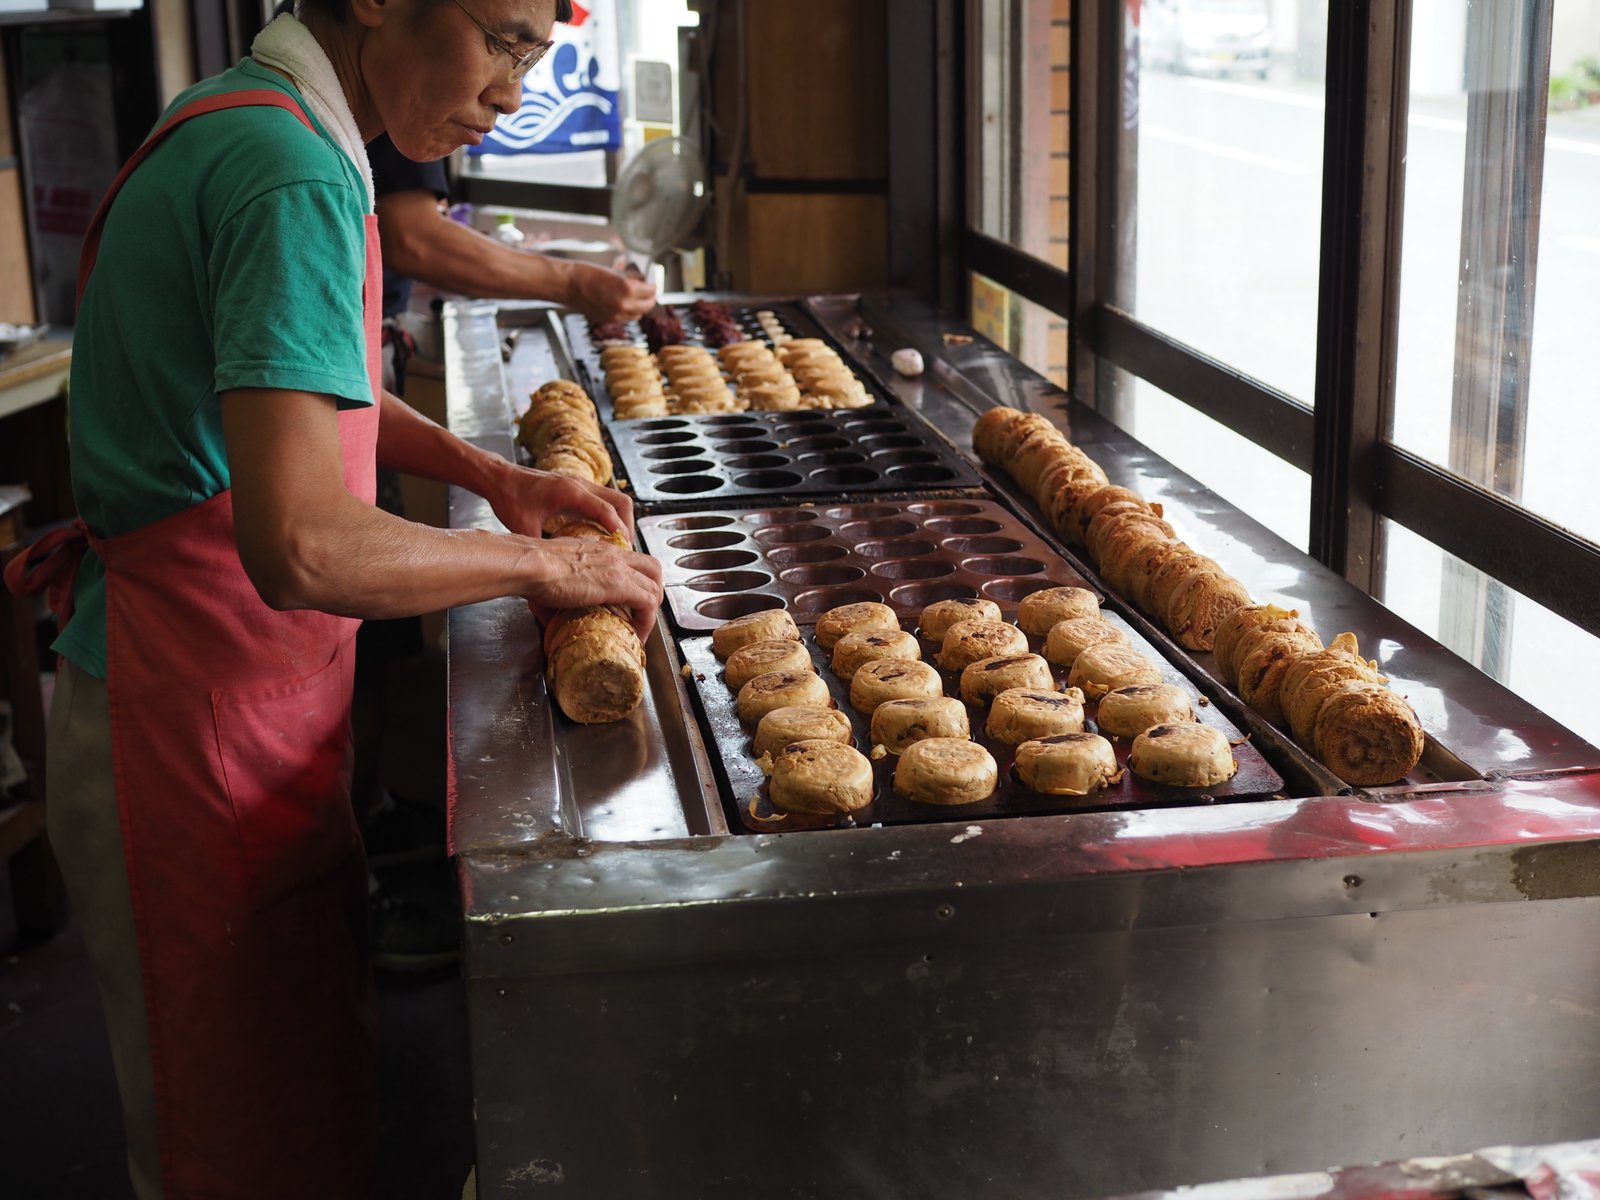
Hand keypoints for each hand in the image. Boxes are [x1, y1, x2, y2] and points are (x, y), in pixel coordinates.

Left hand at [486, 462, 635, 541]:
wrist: (498, 476)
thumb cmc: (508, 496)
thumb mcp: (522, 526)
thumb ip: (539, 547)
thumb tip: (548, 572)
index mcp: (570, 492)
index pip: (606, 510)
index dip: (619, 530)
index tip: (626, 550)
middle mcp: (579, 484)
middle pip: (621, 501)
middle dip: (628, 525)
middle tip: (625, 549)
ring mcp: (580, 484)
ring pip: (615, 498)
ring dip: (621, 520)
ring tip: (618, 544)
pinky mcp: (577, 487)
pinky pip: (604, 500)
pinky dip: (610, 516)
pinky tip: (602, 534)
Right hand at [525, 538, 663, 640]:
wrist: (531, 565)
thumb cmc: (532, 569)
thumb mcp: (550, 577)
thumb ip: (554, 595)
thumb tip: (548, 619)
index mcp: (597, 549)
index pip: (629, 560)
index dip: (636, 579)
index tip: (630, 598)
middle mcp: (613, 554)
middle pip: (652, 568)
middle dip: (655, 590)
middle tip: (645, 611)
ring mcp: (618, 568)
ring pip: (655, 585)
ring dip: (653, 608)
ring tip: (644, 626)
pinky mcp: (619, 584)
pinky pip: (647, 604)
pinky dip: (648, 621)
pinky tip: (638, 634)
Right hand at [567, 262, 656, 323]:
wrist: (566, 284)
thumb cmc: (585, 273)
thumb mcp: (613, 272)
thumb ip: (629, 279)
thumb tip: (640, 281)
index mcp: (627, 290)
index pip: (650, 291)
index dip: (653, 286)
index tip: (652, 283)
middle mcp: (623, 306)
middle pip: (647, 306)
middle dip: (650, 298)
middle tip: (651, 291)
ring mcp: (615, 315)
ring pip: (637, 314)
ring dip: (641, 306)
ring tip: (639, 297)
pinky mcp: (607, 320)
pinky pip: (625, 318)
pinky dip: (629, 311)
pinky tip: (625, 303)